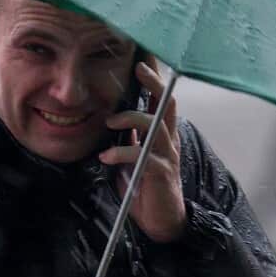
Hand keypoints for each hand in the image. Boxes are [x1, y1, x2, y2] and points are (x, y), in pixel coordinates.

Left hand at [100, 61, 185, 242]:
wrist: (163, 222)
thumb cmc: (145, 188)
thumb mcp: (132, 157)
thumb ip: (126, 138)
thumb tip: (106, 119)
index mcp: (161, 133)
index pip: (160, 98)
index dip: (154, 76)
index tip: (143, 54)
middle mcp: (168, 140)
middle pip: (167, 103)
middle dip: (154, 82)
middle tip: (138, 67)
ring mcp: (166, 156)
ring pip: (156, 125)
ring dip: (131, 118)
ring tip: (109, 122)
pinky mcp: (160, 174)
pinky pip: (143, 157)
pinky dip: (122, 154)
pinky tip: (107, 157)